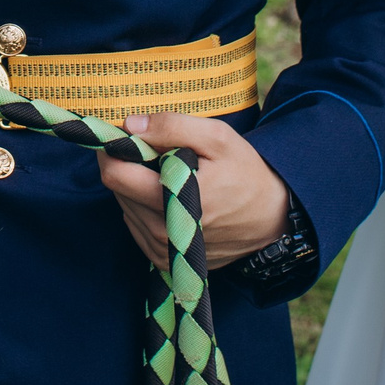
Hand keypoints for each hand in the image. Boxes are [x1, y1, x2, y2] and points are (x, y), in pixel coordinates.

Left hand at [96, 112, 291, 270]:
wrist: (272, 219)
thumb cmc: (245, 174)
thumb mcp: (217, 138)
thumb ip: (172, 126)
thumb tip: (131, 124)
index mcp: (173, 200)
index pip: (114, 174)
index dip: (112, 148)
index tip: (124, 134)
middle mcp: (163, 232)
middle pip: (116, 189)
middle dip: (126, 164)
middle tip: (152, 151)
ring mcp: (162, 250)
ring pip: (124, 206)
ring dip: (134, 186)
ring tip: (167, 174)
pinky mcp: (163, 260)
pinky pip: (135, 225)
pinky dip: (143, 206)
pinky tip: (168, 196)